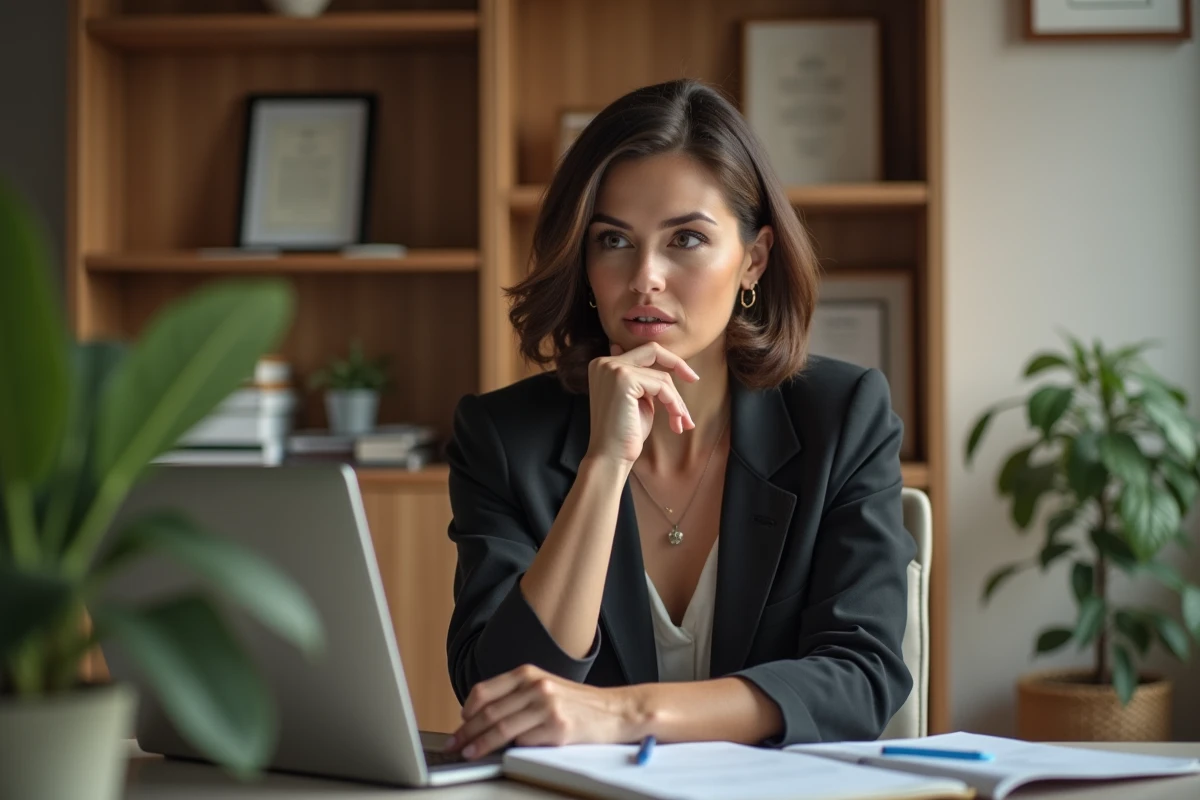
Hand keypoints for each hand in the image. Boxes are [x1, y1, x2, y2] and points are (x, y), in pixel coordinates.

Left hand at [445, 665, 639, 759]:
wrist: (613, 711)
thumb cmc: (576, 703)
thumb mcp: (543, 687)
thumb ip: (515, 695)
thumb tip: (480, 715)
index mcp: (528, 674)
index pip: (484, 691)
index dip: (467, 711)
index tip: (459, 725)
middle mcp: (536, 686)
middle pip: (489, 712)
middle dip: (467, 732)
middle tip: (455, 744)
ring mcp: (547, 706)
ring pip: (501, 728)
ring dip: (481, 744)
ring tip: (470, 753)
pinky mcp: (557, 727)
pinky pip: (525, 741)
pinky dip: (513, 749)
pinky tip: (508, 753)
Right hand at [586, 342, 698, 464]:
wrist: (611, 457)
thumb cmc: (625, 433)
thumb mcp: (637, 400)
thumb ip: (643, 380)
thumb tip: (656, 367)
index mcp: (605, 365)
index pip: (643, 353)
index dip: (667, 361)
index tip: (688, 375)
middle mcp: (605, 363)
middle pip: (652, 350)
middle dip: (678, 364)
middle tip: (695, 379)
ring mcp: (613, 369)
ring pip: (661, 375)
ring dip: (676, 400)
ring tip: (682, 421)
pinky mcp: (624, 379)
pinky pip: (661, 386)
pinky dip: (673, 404)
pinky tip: (676, 421)